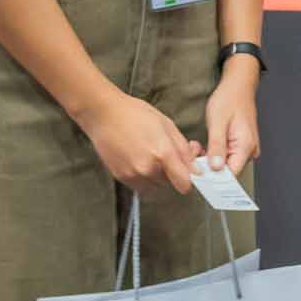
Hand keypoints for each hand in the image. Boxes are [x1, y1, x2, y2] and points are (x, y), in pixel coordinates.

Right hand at [79, 89, 200, 195]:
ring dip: (158, 177)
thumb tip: (195, 167)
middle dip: (173, 173)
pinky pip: (140, 186)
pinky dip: (144, 178)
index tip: (190, 173)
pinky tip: (141, 159)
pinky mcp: (121, 177)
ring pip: (155, 187)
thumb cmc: (136, 114)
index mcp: (163, 153)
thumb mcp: (167, 125)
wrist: (104, 114)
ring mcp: (133, 174)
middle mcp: (148, 168)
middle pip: (170, 184)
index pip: (184, 184)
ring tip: (152, 156)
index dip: (190, 180)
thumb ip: (183, 149)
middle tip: (169, 156)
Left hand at [205, 60, 261, 173]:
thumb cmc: (229, 98)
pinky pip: (226, 158)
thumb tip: (215, 168)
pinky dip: (214, 155)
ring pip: (226, 165)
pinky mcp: (240, 146)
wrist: (238, 86)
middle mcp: (249, 150)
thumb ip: (217, 146)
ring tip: (199, 148)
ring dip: (210, 161)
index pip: (231, 174)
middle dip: (209, 168)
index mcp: (246, 145)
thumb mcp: (218, 121)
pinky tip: (206, 147)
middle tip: (195, 156)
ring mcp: (245, 148)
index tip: (198, 174)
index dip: (214, 177)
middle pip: (228, 171)